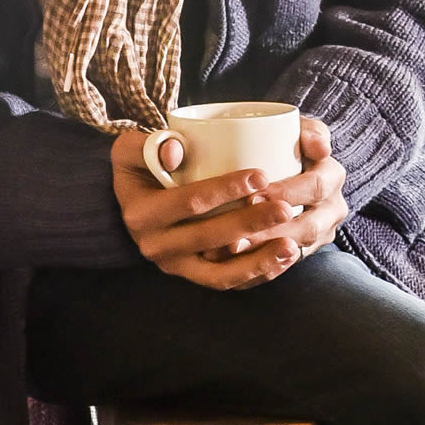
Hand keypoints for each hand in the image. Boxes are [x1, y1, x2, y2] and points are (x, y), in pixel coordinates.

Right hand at [109, 115, 347, 290]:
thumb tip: (175, 152)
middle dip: (251, 224)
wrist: (138, 201)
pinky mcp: (193, 276)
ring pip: (220, 273)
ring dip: (259, 261)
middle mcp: (154, 246)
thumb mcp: (133, 149)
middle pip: (210, 238)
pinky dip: (257, 273)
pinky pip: (227, 282)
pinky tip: (283, 258)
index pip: (189, 202)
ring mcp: (175, 265)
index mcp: (141, 213)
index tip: (261, 175)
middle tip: (285, 208)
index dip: (225, 190)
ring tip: (291, 245)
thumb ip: (151, 142)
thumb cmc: (143, 167)